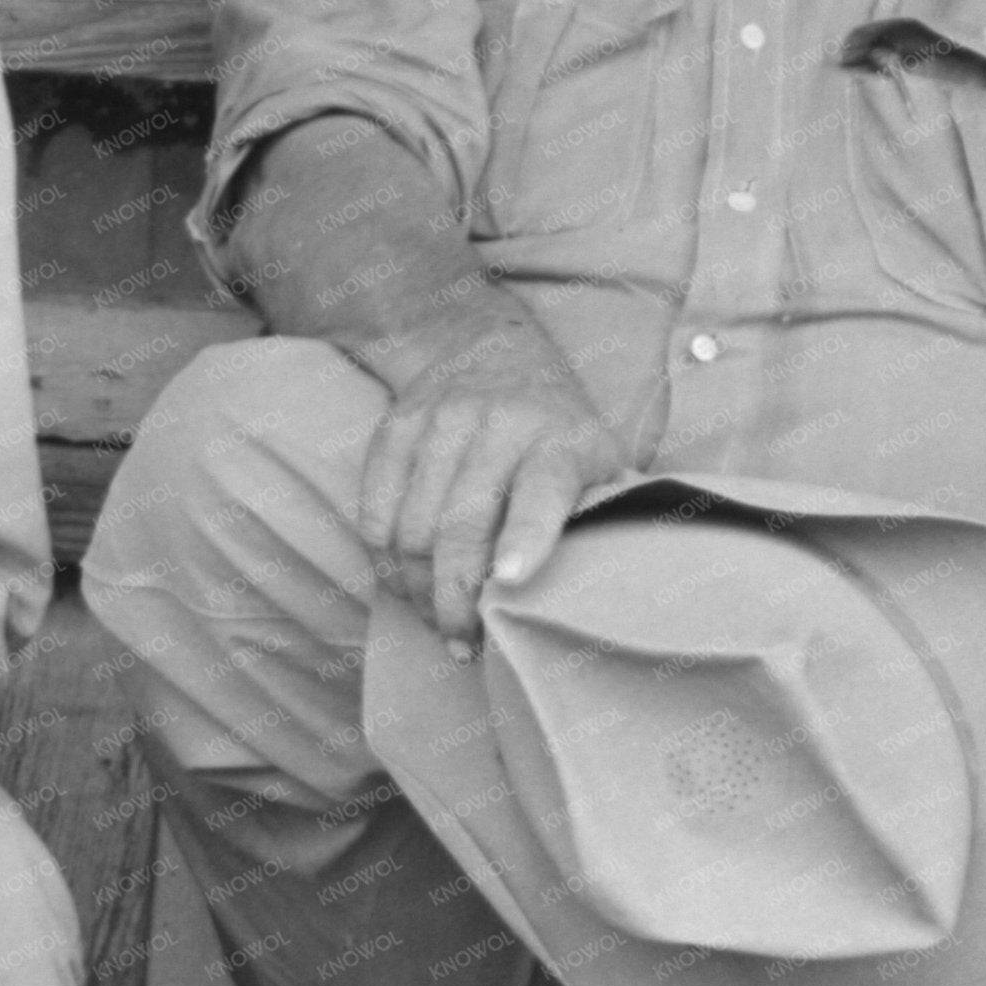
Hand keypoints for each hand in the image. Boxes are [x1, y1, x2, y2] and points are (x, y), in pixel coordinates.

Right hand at [346, 313, 630, 650]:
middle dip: (455, 598)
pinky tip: (402, 583)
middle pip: (461, 525)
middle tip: (462, 642)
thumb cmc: (557, 427)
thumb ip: (603, 514)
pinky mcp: (396, 427)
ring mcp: (440, 423)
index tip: (509, 582)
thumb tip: (611, 591)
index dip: (524, 538)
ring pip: (410, 526)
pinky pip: (374, 508)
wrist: (490, 343)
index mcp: (559, 441)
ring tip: (434, 619)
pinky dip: (382, 558)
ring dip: (416, 589)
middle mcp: (498, 425)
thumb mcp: (599, 458)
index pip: (540, 491)